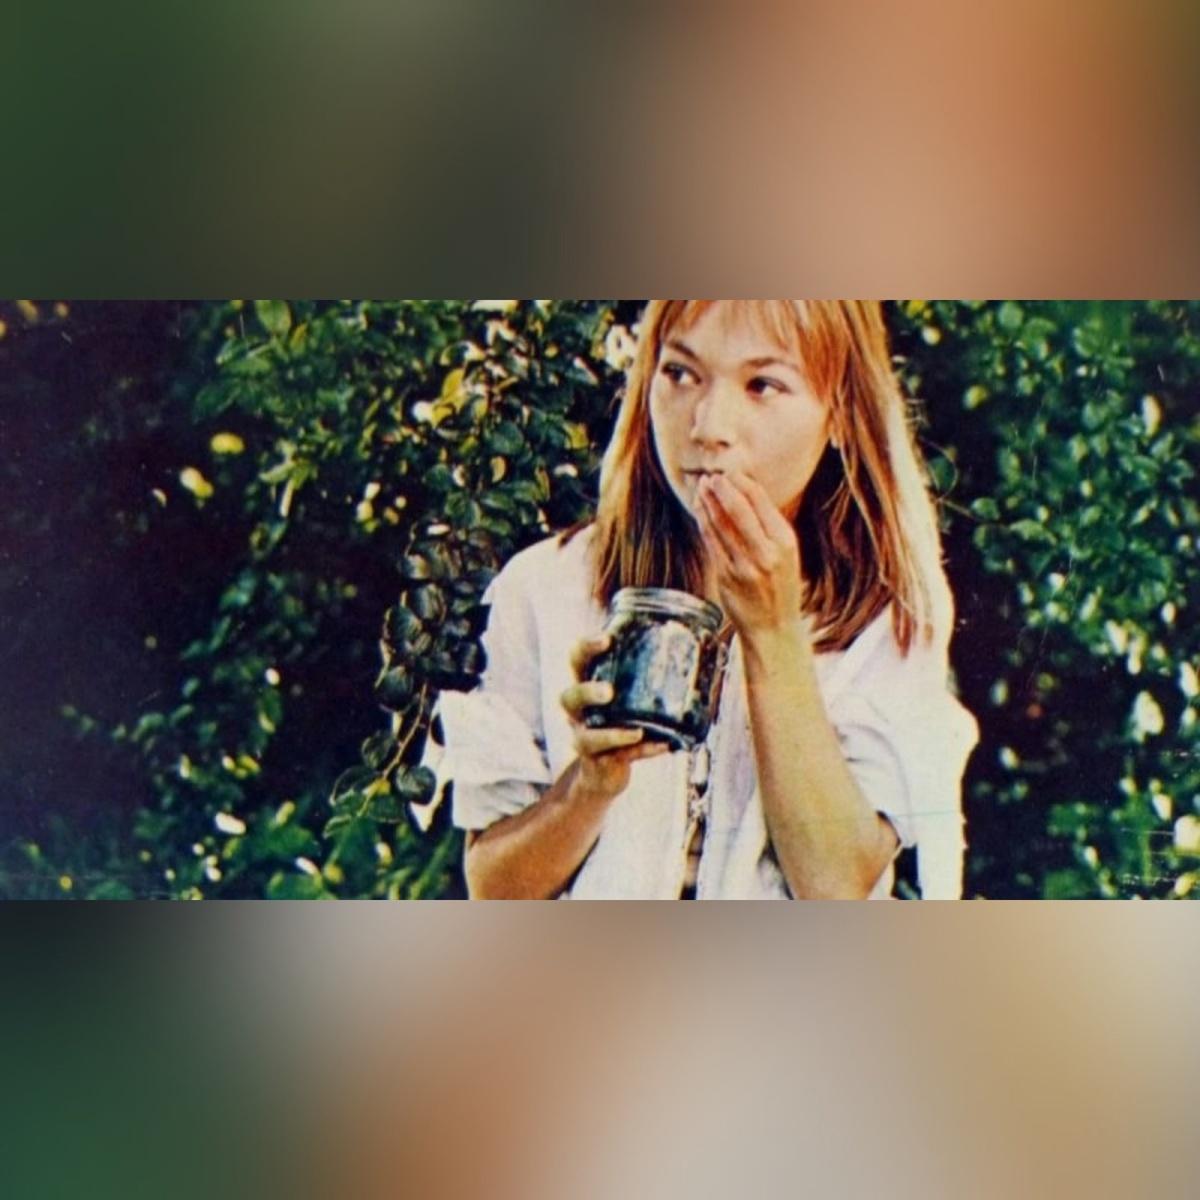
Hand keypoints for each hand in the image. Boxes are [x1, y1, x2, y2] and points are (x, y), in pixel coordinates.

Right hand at [559, 633, 669, 801]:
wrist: (603, 771)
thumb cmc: (620, 720)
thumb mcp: (627, 695)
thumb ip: (649, 674)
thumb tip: (703, 640)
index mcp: (585, 684)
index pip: (576, 659)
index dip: (586, 647)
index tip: (608, 639)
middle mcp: (578, 712)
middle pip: (569, 697)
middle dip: (587, 692)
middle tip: (609, 691)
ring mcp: (585, 739)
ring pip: (586, 737)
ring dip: (611, 734)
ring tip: (635, 731)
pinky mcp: (600, 762)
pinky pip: (620, 758)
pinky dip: (643, 751)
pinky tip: (664, 745)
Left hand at [694, 470, 803, 637]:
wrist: (774, 628)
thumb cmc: (780, 586)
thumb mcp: (786, 554)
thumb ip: (769, 527)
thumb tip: (746, 491)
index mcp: (785, 542)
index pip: (760, 503)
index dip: (742, 483)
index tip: (731, 472)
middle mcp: (766, 553)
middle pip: (738, 510)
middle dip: (722, 489)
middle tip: (712, 476)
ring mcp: (744, 566)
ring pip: (720, 525)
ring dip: (708, 502)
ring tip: (701, 486)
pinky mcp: (725, 577)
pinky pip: (710, 542)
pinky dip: (703, 522)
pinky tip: (699, 510)